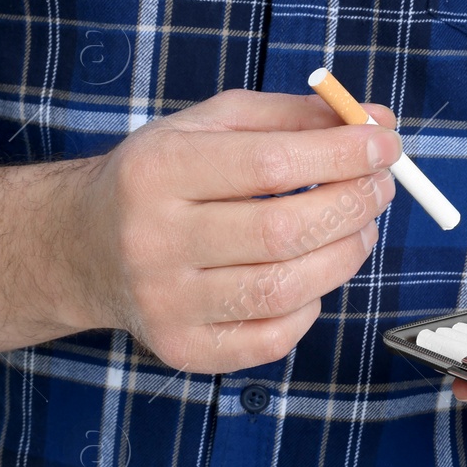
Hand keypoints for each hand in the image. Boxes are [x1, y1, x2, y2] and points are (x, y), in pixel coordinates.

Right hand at [71, 88, 401, 372]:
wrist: (82, 247)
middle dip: (352, 205)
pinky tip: (311, 274)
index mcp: (157, 171)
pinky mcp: (183, 348)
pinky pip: (273, 337)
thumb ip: (293, 118)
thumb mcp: (211, 126)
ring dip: (344, 256)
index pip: (269, 164)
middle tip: (380, 187)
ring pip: (285, 290)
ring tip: (358, 228)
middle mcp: (153, 240)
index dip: (341, 155)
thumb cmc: (161, 177)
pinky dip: (311, 304)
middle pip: (282, 231)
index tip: (384, 144)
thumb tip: (376, 122)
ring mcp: (167, 303)